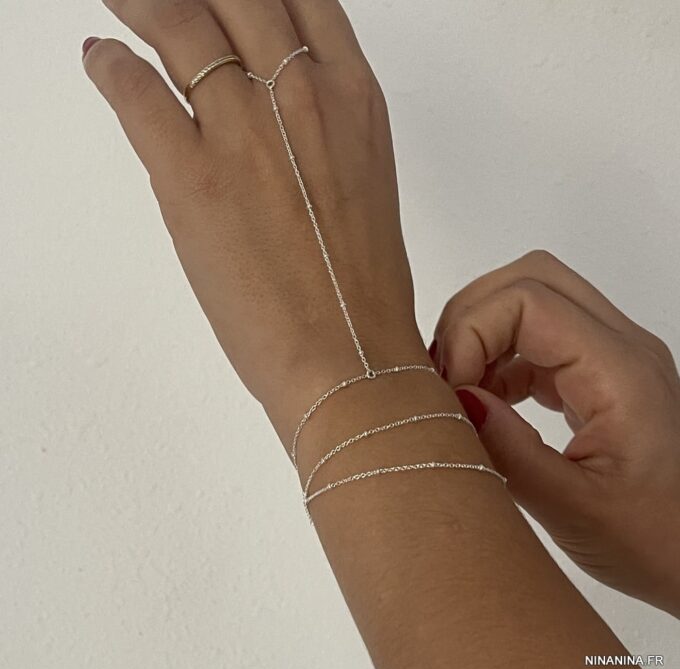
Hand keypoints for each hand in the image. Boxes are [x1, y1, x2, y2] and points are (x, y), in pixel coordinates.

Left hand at [83, 1, 426, 437]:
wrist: (348, 356)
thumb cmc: (361, 290)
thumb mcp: (358, 185)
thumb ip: (315, 134)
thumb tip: (263, 109)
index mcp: (354, 100)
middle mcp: (302, 97)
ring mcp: (246, 130)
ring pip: (177, 22)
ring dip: (139, 3)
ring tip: (123, 1)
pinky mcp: (193, 175)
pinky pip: (135, 89)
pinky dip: (110, 67)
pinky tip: (103, 62)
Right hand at [432, 250, 679, 616]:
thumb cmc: (658, 542)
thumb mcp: (576, 512)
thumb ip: (509, 452)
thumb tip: (453, 399)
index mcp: (621, 373)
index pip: (527, 299)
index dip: (471, 332)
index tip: (449, 387)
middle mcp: (620, 347)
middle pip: (529, 279)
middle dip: (471, 317)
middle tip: (446, 375)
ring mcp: (608, 355)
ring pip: (530, 299)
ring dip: (481, 333)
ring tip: (460, 389)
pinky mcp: (592, 372)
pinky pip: (533, 336)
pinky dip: (495, 355)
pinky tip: (483, 399)